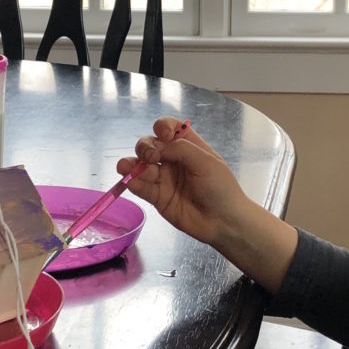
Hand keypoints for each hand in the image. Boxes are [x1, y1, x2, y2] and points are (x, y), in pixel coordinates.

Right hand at [116, 118, 247, 247]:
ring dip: (131, 164)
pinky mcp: (157, 197)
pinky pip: (141, 187)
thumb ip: (181, 149)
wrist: (223, 221)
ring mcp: (163, 178)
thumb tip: (157, 146)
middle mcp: (173, 159)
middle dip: (145, 147)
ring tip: (125, 168)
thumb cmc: (220, 188)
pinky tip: (132, 183)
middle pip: (150, 145)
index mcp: (188, 146)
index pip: (169, 128)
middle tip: (150, 157)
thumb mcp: (206, 162)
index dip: (162, 126)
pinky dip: (134, 183)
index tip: (164, 134)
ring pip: (140, 166)